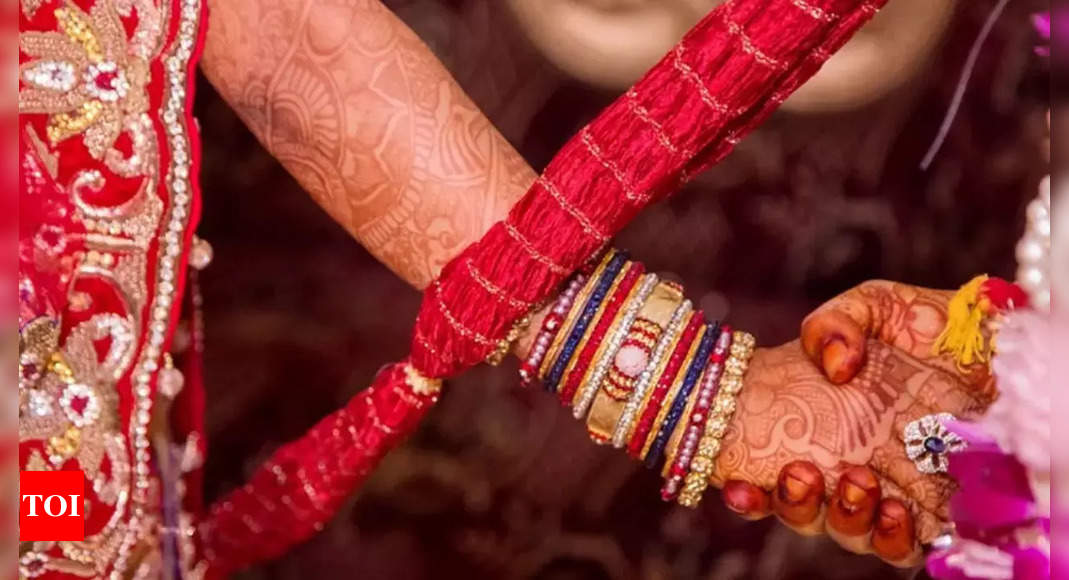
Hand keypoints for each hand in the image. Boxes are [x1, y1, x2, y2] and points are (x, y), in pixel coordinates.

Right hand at [711, 281, 995, 565]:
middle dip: (794, 503)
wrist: (989, 338)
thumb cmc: (925, 325)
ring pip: (851, 531)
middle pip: (805, 512)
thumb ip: (833, 324)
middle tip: (802, 472)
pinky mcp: (937, 508)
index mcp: (822, 429)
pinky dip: (893, 537)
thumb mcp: (870, 306)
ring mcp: (892, 489)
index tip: (735, 483)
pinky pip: (906, 544)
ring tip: (857, 487)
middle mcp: (849, 466)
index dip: (747, 491)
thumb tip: (834, 367)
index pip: (772, 473)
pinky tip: (894, 512)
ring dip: (843, 517)